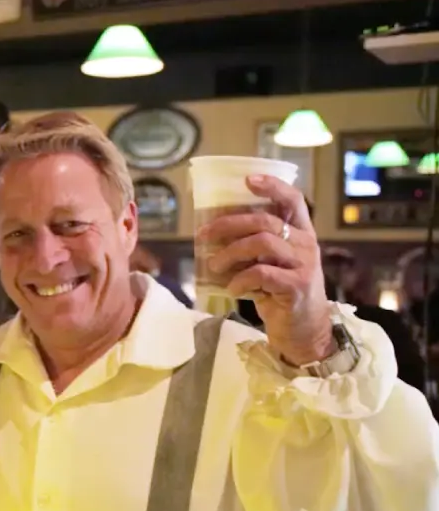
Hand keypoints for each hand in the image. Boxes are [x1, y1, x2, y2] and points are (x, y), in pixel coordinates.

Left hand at [198, 175, 333, 364]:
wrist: (304, 331)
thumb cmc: (280, 293)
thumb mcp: (270, 263)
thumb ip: (253, 246)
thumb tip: (213, 231)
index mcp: (300, 233)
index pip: (293, 200)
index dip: (272, 186)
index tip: (247, 180)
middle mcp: (306, 244)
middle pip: (264, 220)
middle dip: (228, 224)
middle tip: (203, 235)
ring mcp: (304, 265)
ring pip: (262, 242)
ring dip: (230, 251)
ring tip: (212, 264)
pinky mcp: (297, 287)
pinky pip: (262, 273)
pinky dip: (239, 279)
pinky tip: (230, 288)